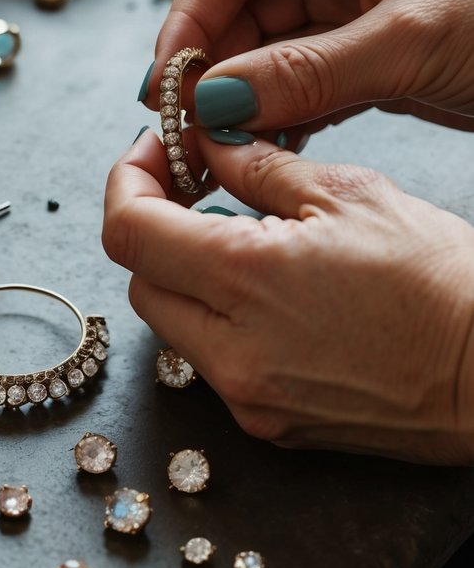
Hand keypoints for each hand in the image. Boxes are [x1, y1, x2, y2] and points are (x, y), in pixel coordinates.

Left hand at [103, 130, 473, 462]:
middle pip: (140, 278)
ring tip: (245, 238)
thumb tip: (207, 141)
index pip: (127, 230)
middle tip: (196, 188)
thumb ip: (258, 165)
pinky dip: (219, 319)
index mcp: (246, 279)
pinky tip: (271, 294)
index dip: (127, 180)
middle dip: (154, 226)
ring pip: (172, 323)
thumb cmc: (440, 281)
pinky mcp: (271, 426)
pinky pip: (213, 362)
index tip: (154, 152)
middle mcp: (232, 351)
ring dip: (186, 275)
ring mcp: (249, 398)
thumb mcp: (350, 193)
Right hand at [143, 0, 473, 138]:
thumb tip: (215, 100)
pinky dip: (280, 116)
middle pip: (238, 8)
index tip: (167, 85)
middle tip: (188, 133)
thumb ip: (308, 70)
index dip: (189, 20)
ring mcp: (345, 3)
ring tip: (218, 152)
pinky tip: (263, 150)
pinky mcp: (362, 52)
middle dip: (213, 71)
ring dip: (241, 101)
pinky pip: (299, 81)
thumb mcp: (411, 38)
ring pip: (263, 51)